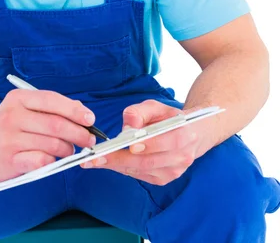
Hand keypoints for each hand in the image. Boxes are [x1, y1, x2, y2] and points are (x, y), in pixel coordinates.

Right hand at [0, 89, 96, 181]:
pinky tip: (53, 159)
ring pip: (51, 144)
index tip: (90, 119)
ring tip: (70, 149)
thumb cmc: (10, 124)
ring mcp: (10, 139)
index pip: (52, 100)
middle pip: (55, 124)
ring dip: (68, 149)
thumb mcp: (26, 107)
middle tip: (89, 140)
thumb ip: (52, 107)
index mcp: (18, 98)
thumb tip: (82, 112)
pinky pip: (41, 161)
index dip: (74, 110)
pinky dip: (53, 161)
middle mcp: (12, 116)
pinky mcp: (10, 161)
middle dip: (78, 133)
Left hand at [80, 100, 199, 185]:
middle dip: (120, 159)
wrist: (189, 135)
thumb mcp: (155, 107)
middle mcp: (182, 157)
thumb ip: (139, 112)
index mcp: (184, 134)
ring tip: (96, 160)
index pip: (168, 141)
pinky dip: (124, 168)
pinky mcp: (164, 180)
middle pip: (149, 161)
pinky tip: (111, 162)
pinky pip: (140, 176)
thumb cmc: (167, 118)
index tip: (129, 145)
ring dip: (118, 165)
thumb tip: (128, 126)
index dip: (149, 144)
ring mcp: (174, 171)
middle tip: (97, 157)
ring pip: (142, 170)